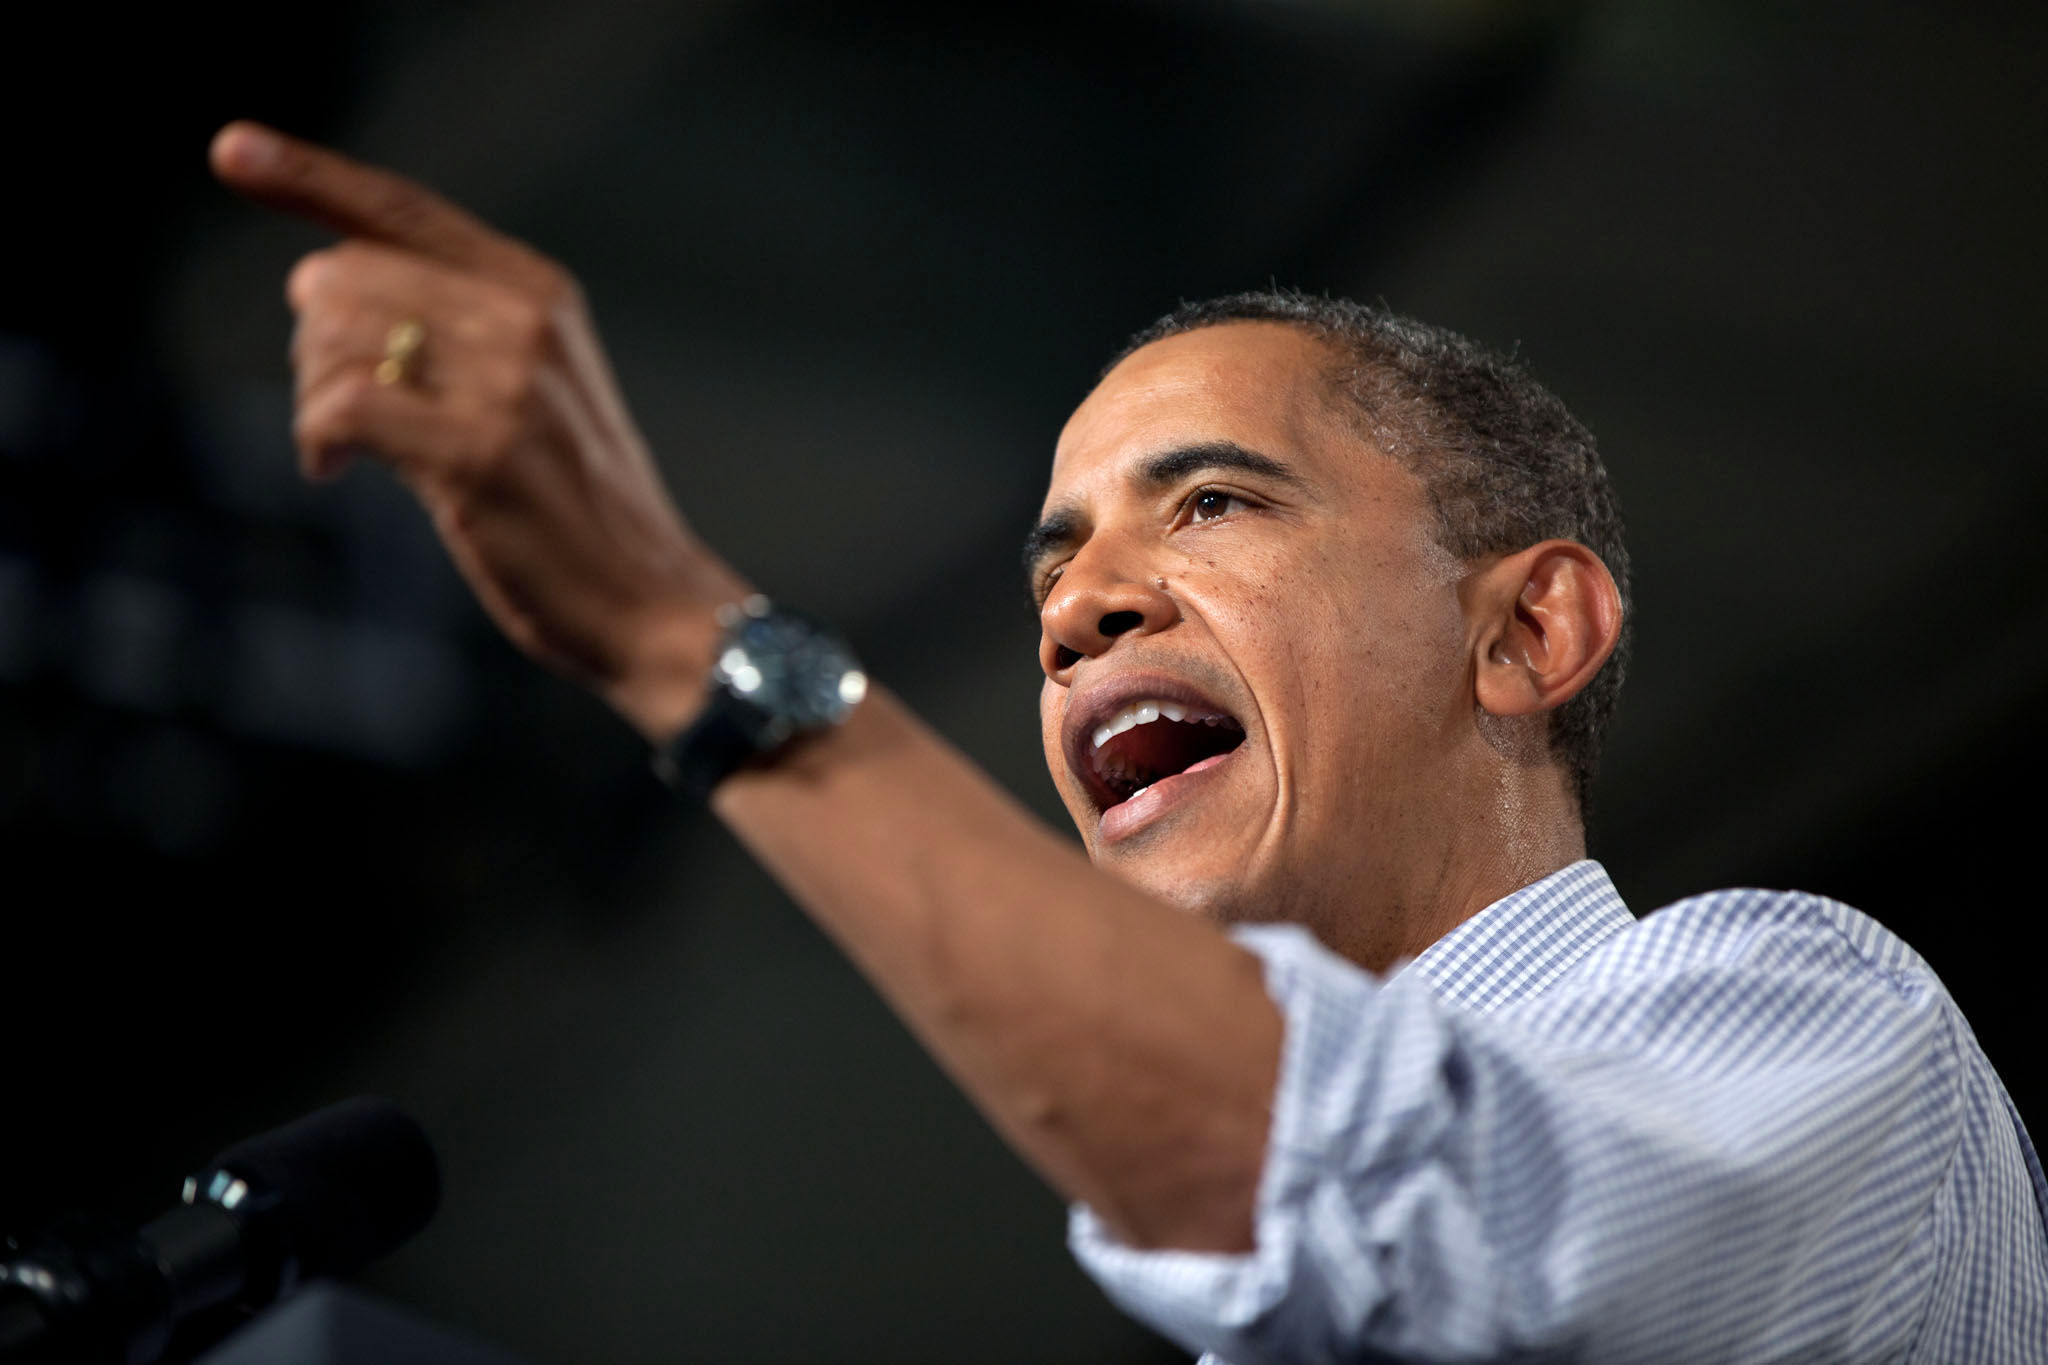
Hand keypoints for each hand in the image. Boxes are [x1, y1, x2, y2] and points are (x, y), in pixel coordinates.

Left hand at [209, 120, 746, 740]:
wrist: (650, 600)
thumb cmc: (577, 509)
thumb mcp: (533, 388)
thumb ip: (449, 326)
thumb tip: (314, 277)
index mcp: (539, 291)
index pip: (404, 209)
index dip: (309, 174)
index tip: (231, 149)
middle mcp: (526, 320)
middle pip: (347, 275)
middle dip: (311, 343)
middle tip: (333, 408)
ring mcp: (507, 384)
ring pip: (336, 336)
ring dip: (312, 394)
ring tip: (340, 445)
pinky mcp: (479, 451)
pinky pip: (343, 405)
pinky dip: (316, 437)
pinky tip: (331, 466)